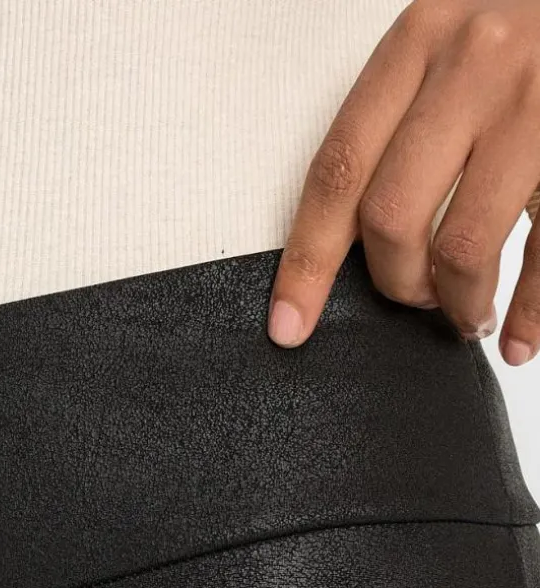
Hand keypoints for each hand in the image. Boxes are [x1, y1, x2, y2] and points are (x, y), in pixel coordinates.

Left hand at [267, 0, 539, 364]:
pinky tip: (520, 339)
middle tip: (415, 297)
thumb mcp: (450, 42)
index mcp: (419, 41)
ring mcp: (535, 103)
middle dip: (396, 282)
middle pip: (391, 217)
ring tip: (466, 314)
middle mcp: (474, 66)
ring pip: (462, 245)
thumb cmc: (525, 21)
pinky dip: (531, 312)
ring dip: (458, 302)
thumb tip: (358, 231)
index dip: (307, 261)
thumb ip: (405, 114)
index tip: (288, 324)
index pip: (338, 170)